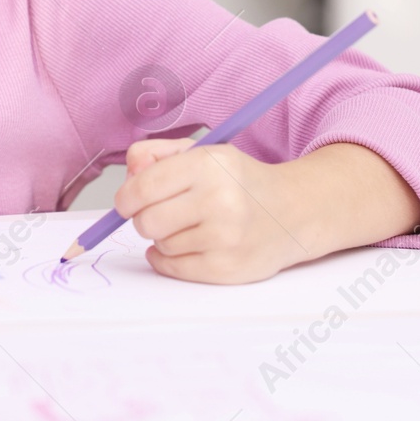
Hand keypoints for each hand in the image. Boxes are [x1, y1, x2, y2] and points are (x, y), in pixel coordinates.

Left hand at [116, 138, 308, 283]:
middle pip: (146, 220)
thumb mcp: (202, 152)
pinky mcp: (226, 268)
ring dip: (163, 236)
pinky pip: (172, 267)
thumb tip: (129, 173)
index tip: (126, 201)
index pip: (144, 186)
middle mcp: (219, 200)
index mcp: (210, 165)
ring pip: (160, 244)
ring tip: (188, 225)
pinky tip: (183, 245)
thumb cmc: (240, 182)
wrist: (293, 212)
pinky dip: (167, 258)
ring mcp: (225, 238)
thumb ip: (156, 155)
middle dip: (143, 217)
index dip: (125, 197)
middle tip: (158, 212)